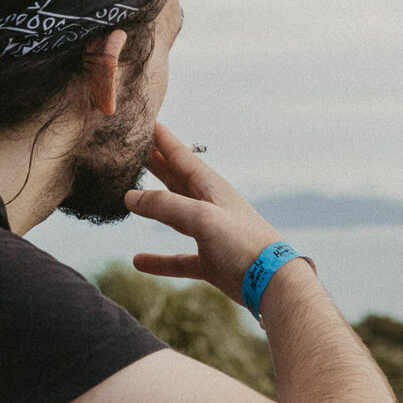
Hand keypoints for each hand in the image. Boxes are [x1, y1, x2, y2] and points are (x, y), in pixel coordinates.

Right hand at [126, 123, 281, 302]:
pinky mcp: (210, 261)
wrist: (272, 282)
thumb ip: (165, 205)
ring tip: (130, 195)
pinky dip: (159, 260)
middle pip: (175, 180)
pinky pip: (178, 259)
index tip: (146, 121)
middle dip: (155, 164)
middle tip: (132, 149)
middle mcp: (209, 207)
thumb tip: (129, 196)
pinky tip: (139, 261)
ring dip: (154, 206)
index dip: (163, 139)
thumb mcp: (202, 217)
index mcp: (211, 188)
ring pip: (174, 215)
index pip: (181, 156)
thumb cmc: (243, 243)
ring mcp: (210, 234)